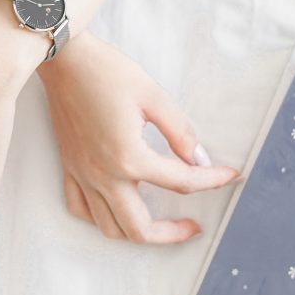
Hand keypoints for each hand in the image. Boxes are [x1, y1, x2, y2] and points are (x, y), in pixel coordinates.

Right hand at [37, 32, 240, 243]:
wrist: (65, 60)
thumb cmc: (106, 72)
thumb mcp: (153, 95)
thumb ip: (179, 132)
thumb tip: (198, 158)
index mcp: (129, 157)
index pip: (181, 182)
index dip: (211, 181)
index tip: (229, 176)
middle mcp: (104, 175)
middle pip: (141, 228)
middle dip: (173, 234)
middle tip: (193, 226)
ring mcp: (83, 175)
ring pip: (109, 228)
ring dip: (137, 233)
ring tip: (158, 225)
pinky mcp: (70, 168)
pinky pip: (80, 209)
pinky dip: (99, 219)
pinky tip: (116, 209)